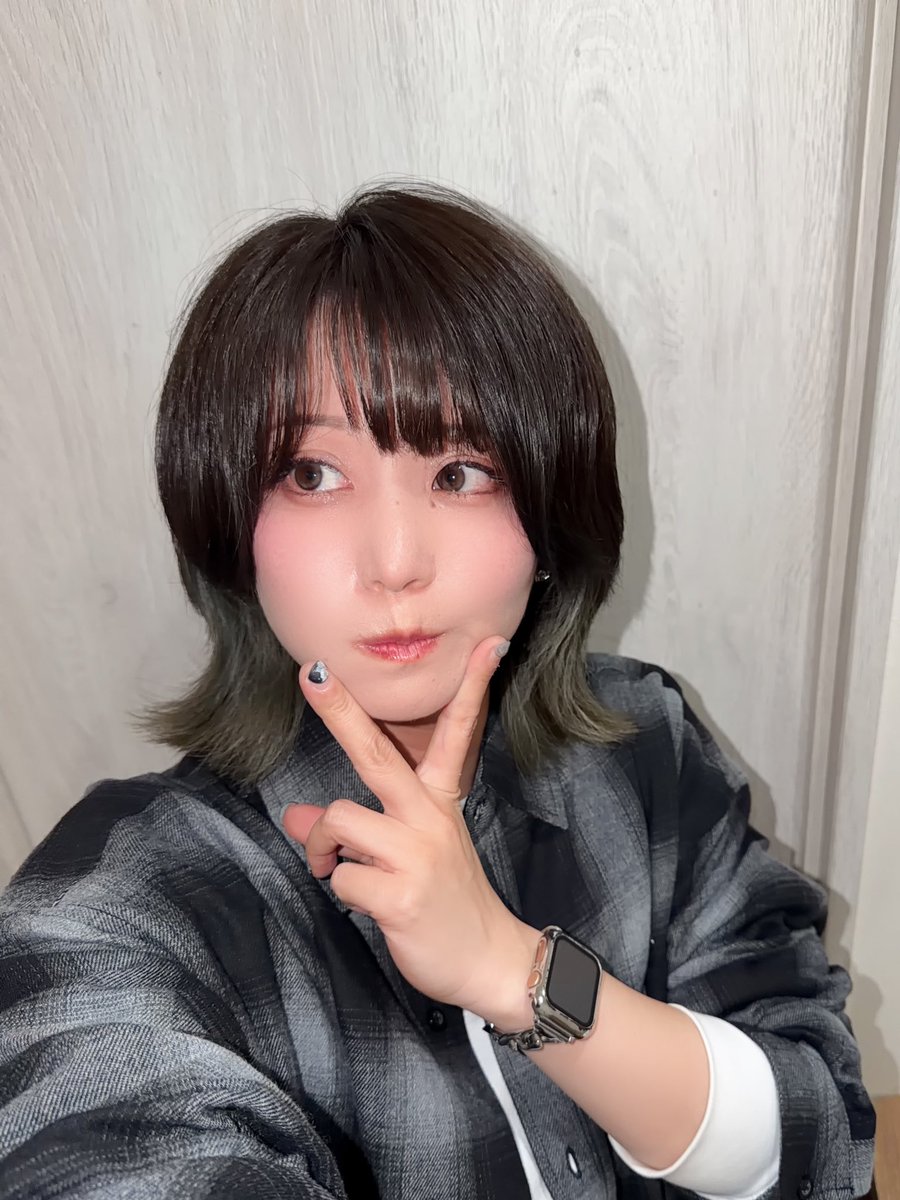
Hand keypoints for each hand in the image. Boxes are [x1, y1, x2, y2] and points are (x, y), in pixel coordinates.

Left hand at [282, 636, 538, 1023]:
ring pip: (338, 819)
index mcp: (438, 800)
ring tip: (333, 867)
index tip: (486, 647)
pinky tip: (367, 903)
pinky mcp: (401, 893)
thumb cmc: (444, 900)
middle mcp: (428, 817)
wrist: (487, 960)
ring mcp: (417, 853)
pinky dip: (341, 890)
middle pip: (376, 754)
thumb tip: (295, 816)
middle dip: (341, 712)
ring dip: (323, 847)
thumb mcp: (408, 853)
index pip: (457, 732)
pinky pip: (341, 877)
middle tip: (312, 675)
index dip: (471, 688)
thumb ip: (355, 829)